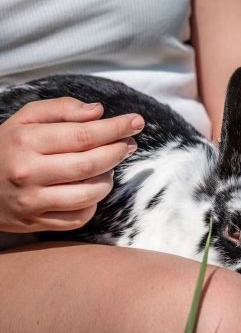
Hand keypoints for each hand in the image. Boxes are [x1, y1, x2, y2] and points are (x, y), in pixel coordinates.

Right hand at [0, 97, 143, 232]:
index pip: (84, 135)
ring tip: (107, 165)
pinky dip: (93, 202)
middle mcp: (28, 173)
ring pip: (90, 194)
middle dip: (118, 151)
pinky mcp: (36, 223)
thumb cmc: (7, 146)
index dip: (116, 128)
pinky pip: (80, 217)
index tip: (137, 121)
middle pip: (90, 165)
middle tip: (130, 143)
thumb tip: (98, 111)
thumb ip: (62, 109)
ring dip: (108, 178)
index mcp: (26, 141)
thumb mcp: (25, 118)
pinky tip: (90, 187)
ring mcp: (32, 202)